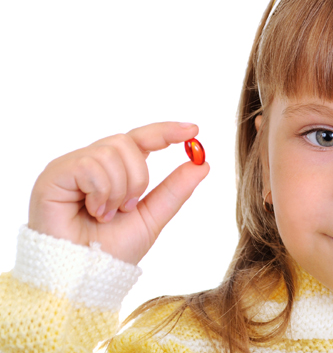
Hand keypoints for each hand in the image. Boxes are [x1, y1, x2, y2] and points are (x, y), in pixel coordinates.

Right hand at [28, 122, 209, 263]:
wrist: (85, 277)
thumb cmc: (112, 251)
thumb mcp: (152, 217)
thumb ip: (175, 189)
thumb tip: (203, 164)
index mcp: (114, 170)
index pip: (140, 138)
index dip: (165, 131)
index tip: (194, 130)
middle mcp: (91, 163)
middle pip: (127, 142)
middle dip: (138, 177)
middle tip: (129, 207)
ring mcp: (70, 167)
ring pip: (110, 152)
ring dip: (118, 190)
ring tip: (106, 215)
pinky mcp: (54, 174)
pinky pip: (89, 165)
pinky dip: (101, 192)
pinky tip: (93, 212)